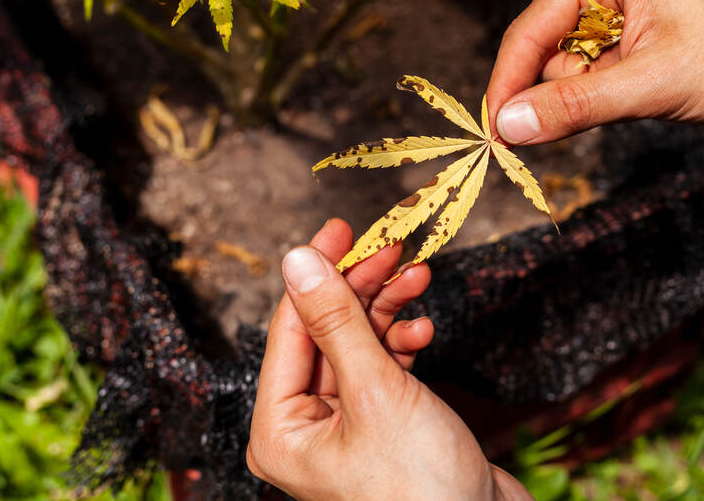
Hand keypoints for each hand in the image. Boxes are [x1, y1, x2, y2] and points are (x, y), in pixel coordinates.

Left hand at [246, 218, 529, 500]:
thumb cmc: (420, 486)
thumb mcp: (376, 392)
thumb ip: (337, 322)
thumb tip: (297, 259)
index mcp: (279, 430)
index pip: (289, 328)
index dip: (318, 272)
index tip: (343, 227)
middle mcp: (304, 427)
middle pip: (326, 332)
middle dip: (362, 289)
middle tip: (392, 248)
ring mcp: (344, 426)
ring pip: (358, 345)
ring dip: (388, 311)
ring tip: (418, 280)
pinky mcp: (382, 424)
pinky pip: (382, 368)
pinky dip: (403, 345)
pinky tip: (424, 332)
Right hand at [487, 0, 703, 142]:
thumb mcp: (650, 86)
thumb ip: (574, 107)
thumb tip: (505, 128)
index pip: (528, 33)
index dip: (507, 87)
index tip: (492, 137)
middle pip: (541, 54)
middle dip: (562, 94)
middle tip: (612, 108)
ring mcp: (610, 11)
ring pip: (562, 73)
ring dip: (588, 99)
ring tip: (644, 94)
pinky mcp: (623, 39)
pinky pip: (586, 79)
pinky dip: (602, 100)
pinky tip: (643, 95)